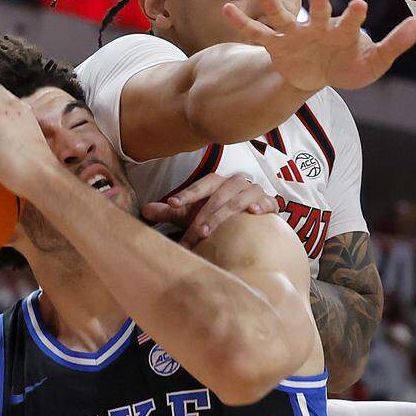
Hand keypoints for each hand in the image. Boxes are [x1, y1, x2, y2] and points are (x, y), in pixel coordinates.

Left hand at [142, 173, 277, 247]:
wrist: (248, 222)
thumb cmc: (216, 215)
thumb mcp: (191, 214)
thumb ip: (170, 212)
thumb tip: (144, 210)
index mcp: (216, 183)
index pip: (202, 185)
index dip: (187, 194)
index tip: (172, 204)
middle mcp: (235, 183)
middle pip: (219, 195)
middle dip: (204, 215)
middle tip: (194, 233)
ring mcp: (254, 191)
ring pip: (239, 199)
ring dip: (224, 215)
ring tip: (210, 231)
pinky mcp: (270, 203)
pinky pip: (268, 202)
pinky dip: (262, 205)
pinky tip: (254, 213)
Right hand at [222, 0, 415, 92]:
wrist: (322, 73)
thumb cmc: (349, 64)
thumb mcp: (374, 61)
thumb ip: (395, 44)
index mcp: (342, 30)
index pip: (350, 21)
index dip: (353, 15)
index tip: (359, 6)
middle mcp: (316, 28)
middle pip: (316, 15)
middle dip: (316, 6)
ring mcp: (294, 36)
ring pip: (282, 19)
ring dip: (273, 7)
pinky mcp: (276, 47)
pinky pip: (256, 36)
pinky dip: (241, 23)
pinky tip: (225, 10)